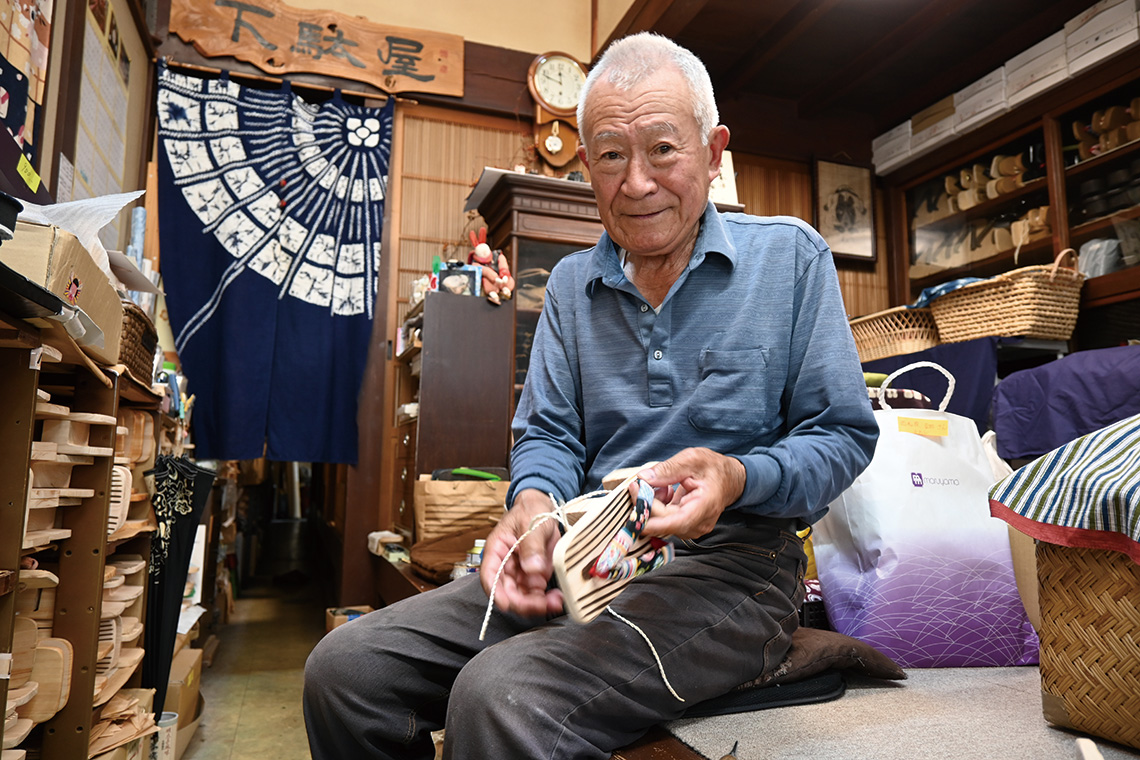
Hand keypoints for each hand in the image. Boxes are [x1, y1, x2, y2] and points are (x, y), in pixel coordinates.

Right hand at [480, 489, 563, 616]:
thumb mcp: (531, 522)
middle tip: (542, 604)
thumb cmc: (530, 511)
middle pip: (507, 592)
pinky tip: (557, 597)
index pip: (489, 575)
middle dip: (523, 603)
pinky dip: (546, 600)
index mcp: (496, 550)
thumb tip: (532, 568)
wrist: (543, 509)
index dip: (495, 592)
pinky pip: (537, 595)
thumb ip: (532, 545)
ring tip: (555, 601)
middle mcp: (505, 566)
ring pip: (522, 598)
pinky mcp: (534, 577)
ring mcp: (520, 574)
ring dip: (537, 605)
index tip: (506, 603)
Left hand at [635, 448, 745, 537]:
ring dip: (654, 504)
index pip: (676, 522)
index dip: (653, 520)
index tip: (635, 509)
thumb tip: (643, 478)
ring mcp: (693, 528)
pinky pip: (665, 521)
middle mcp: (699, 523)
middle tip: (638, 484)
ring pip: (662, 523)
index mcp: (705, 505)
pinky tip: (667, 491)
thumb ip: (668, 469)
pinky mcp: (686, 527)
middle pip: (664, 522)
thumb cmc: (714, 468)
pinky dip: (660, 506)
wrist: (730, 479)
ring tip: (664, 485)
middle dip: (647, 503)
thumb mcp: (692, 459)